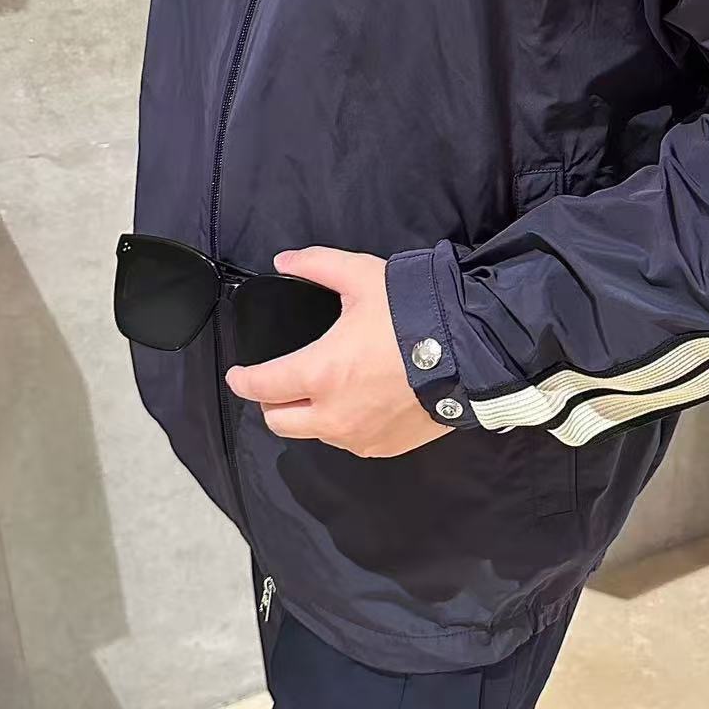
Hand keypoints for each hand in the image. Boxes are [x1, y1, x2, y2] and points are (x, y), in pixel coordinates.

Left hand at [224, 248, 452, 457]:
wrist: (471, 350)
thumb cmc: (412, 313)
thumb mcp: (361, 276)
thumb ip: (317, 266)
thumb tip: (285, 261)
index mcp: (318, 374)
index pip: (262, 387)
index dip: (242, 380)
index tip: (238, 375)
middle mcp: (332, 415)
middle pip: (280, 422)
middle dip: (272, 403)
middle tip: (279, 384)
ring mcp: (360, 437)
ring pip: (315, 434)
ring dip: (311, 415)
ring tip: (327, 390)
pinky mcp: (385, 447)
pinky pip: (351, 441)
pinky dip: (345, 425)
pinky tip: (359, 403)